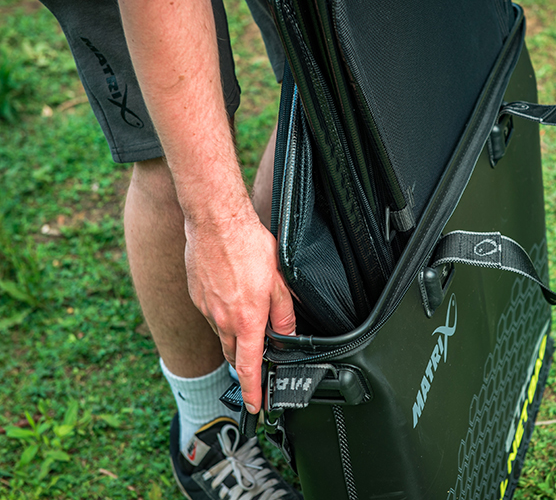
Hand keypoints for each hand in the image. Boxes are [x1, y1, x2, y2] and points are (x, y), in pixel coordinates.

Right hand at [184, 210, 294, 413]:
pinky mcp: (196, 295)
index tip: (257, 405)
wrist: (215, 221)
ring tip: (247, 309)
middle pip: (233, 352)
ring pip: (221, 331)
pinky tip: (232, 291)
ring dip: (234, 331)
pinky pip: (210, 313)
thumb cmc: (249, 246)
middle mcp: (221, 319)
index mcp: (247, 320)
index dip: (254, 390)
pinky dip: (222, 312)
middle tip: (256, 356)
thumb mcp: (279, 282)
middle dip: (244, 360)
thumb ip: (284, 313)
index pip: (249, 367)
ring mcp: (205, 308)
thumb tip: (287, 335)